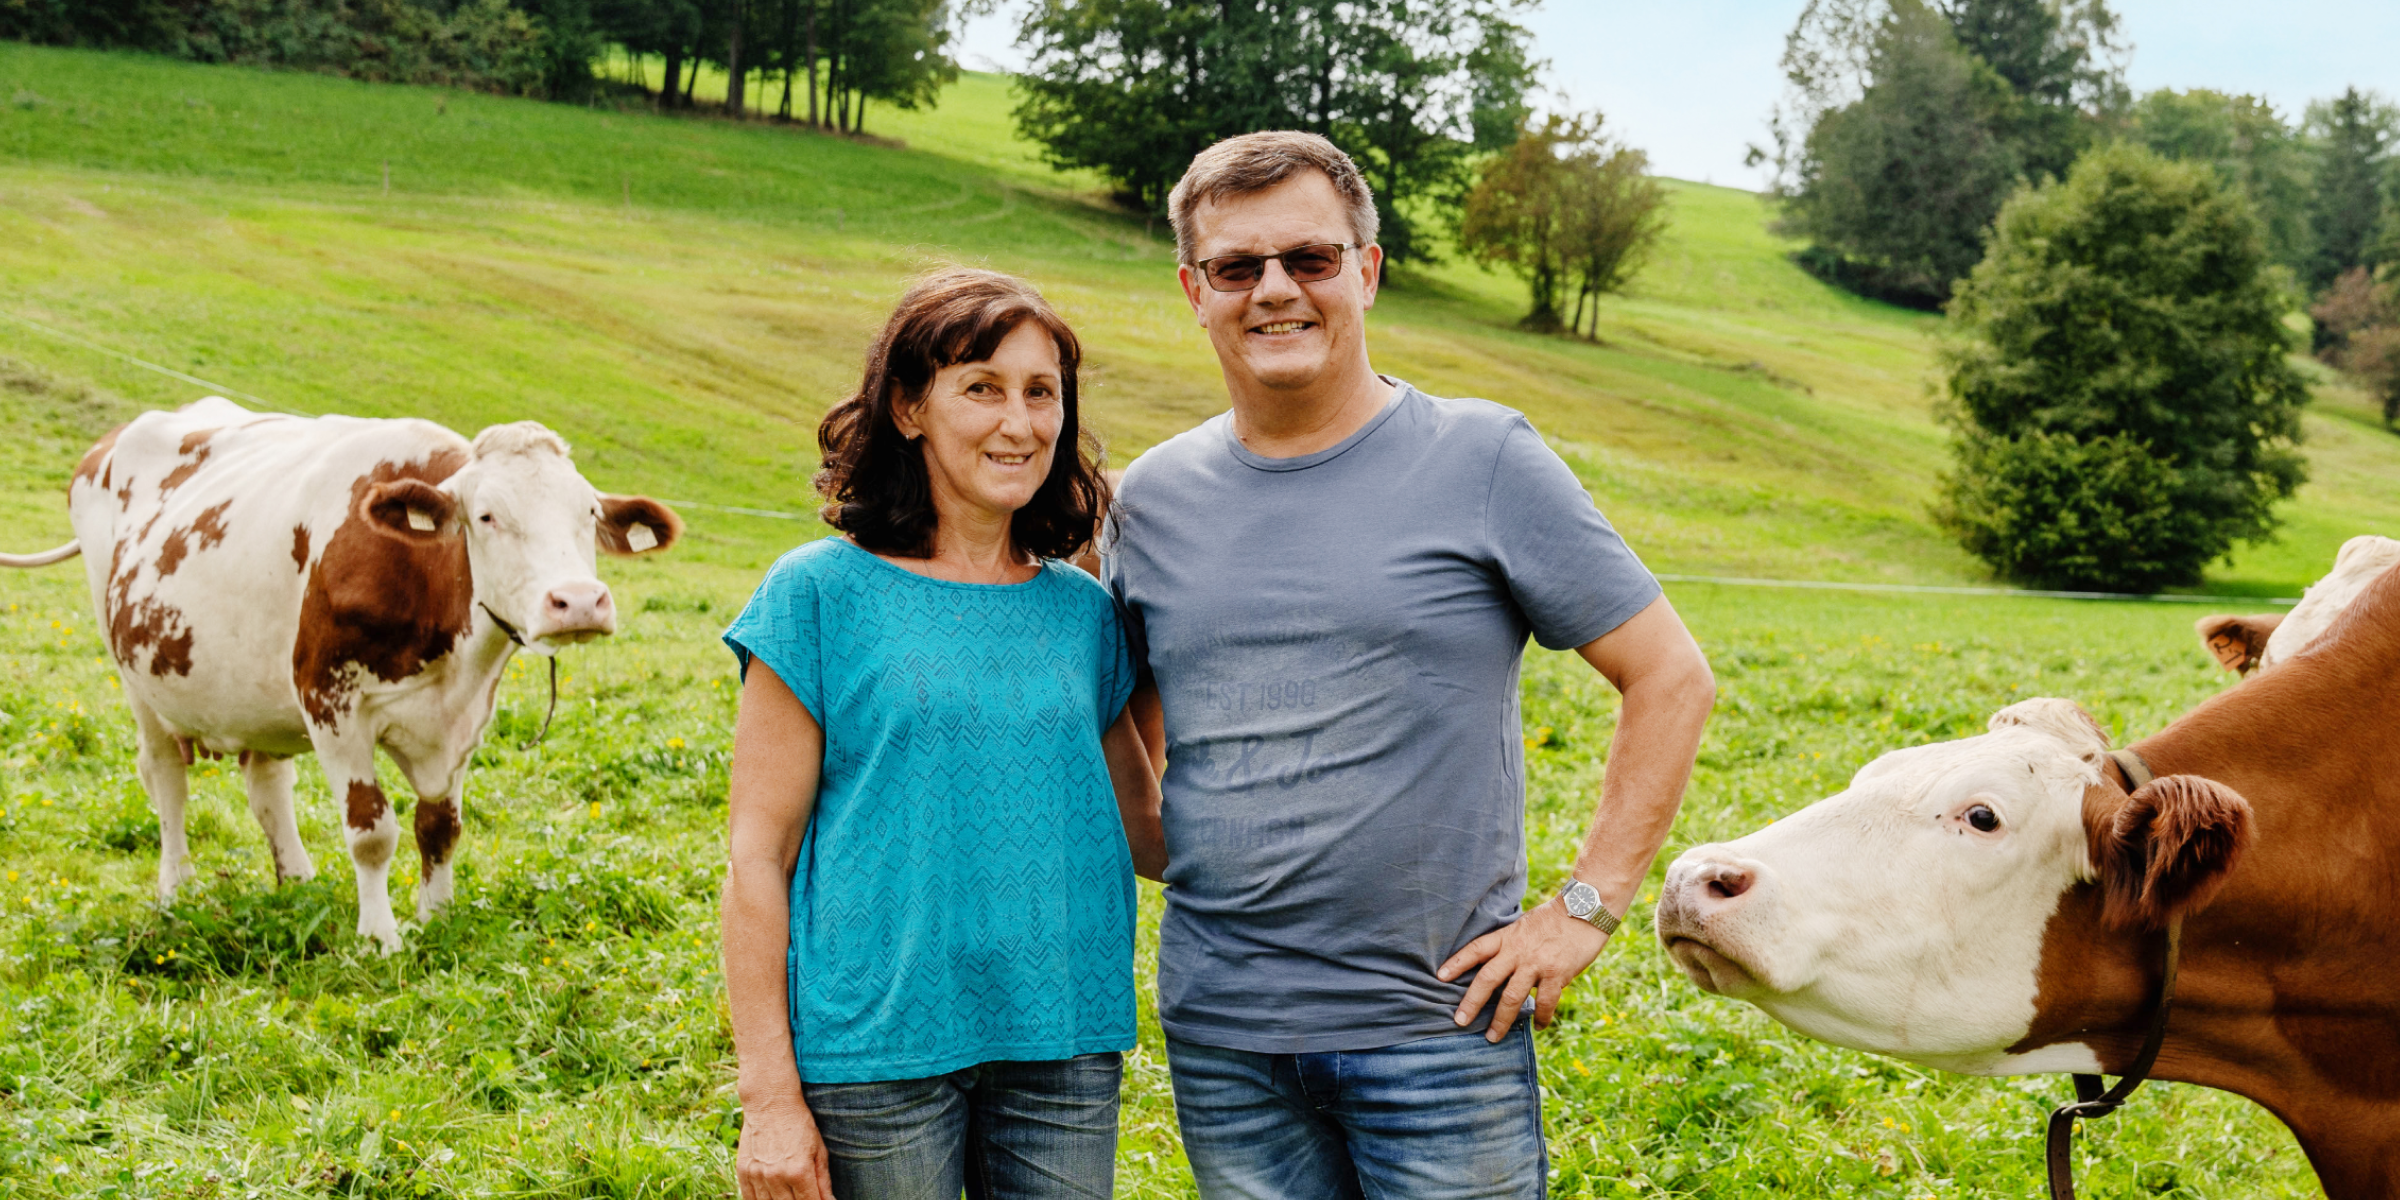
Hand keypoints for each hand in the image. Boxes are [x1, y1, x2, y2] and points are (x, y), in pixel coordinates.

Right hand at [737, 1098, 835, 1199]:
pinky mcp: (743, 1172)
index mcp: (799, 1171)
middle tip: (803, 1197)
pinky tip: (770, 1198)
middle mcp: (777, 1176)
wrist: (771, 1104)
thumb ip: (824, 1181)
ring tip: (789, 1197)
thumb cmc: (800, 1125)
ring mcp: (757, 1175)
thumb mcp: (819, 1151)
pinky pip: (749, 1198)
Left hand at [1436, 899, 1609, 1042]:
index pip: (1476, 950)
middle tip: (1459, 1021)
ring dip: (1501, 1020)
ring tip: (1492, 1036)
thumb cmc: (1555, 918)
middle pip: (1487, 979)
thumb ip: (1512, 943)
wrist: (1586, 909)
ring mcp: (1537, 964)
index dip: (1457, 963)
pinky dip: (1540, 1017)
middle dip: (1471, 1003)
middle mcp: (1518, 951)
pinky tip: (1538, 1025)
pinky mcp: (1557, 974)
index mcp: (1508, 937)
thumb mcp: (1525, 924)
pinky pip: (1544, 1002)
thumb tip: (1501, 963)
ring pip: (1511, 997)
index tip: (1440, 977)